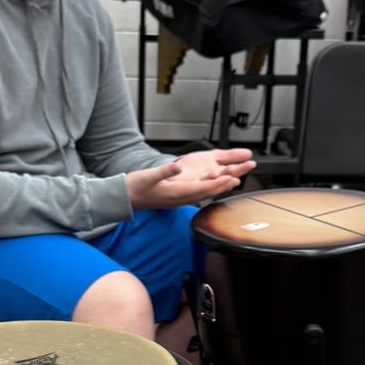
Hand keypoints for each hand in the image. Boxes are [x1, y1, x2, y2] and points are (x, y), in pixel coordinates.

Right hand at [127, 148, 254, 209]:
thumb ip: (164, 171)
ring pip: (204, 193)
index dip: (216, 184)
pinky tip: (214, 184)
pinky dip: (209, 188)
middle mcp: (180, 198)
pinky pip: (197, 193)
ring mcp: (179, 199)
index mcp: (174, 193)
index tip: (229, 178)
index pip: (201, 190)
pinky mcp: (177, 196)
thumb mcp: (147, 176)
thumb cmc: (135, 188)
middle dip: (223, 185)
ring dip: (219, 187)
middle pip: (206, 193)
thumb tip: (177, 166)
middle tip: (239, 177)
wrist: (125, 199)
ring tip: (233, 180)